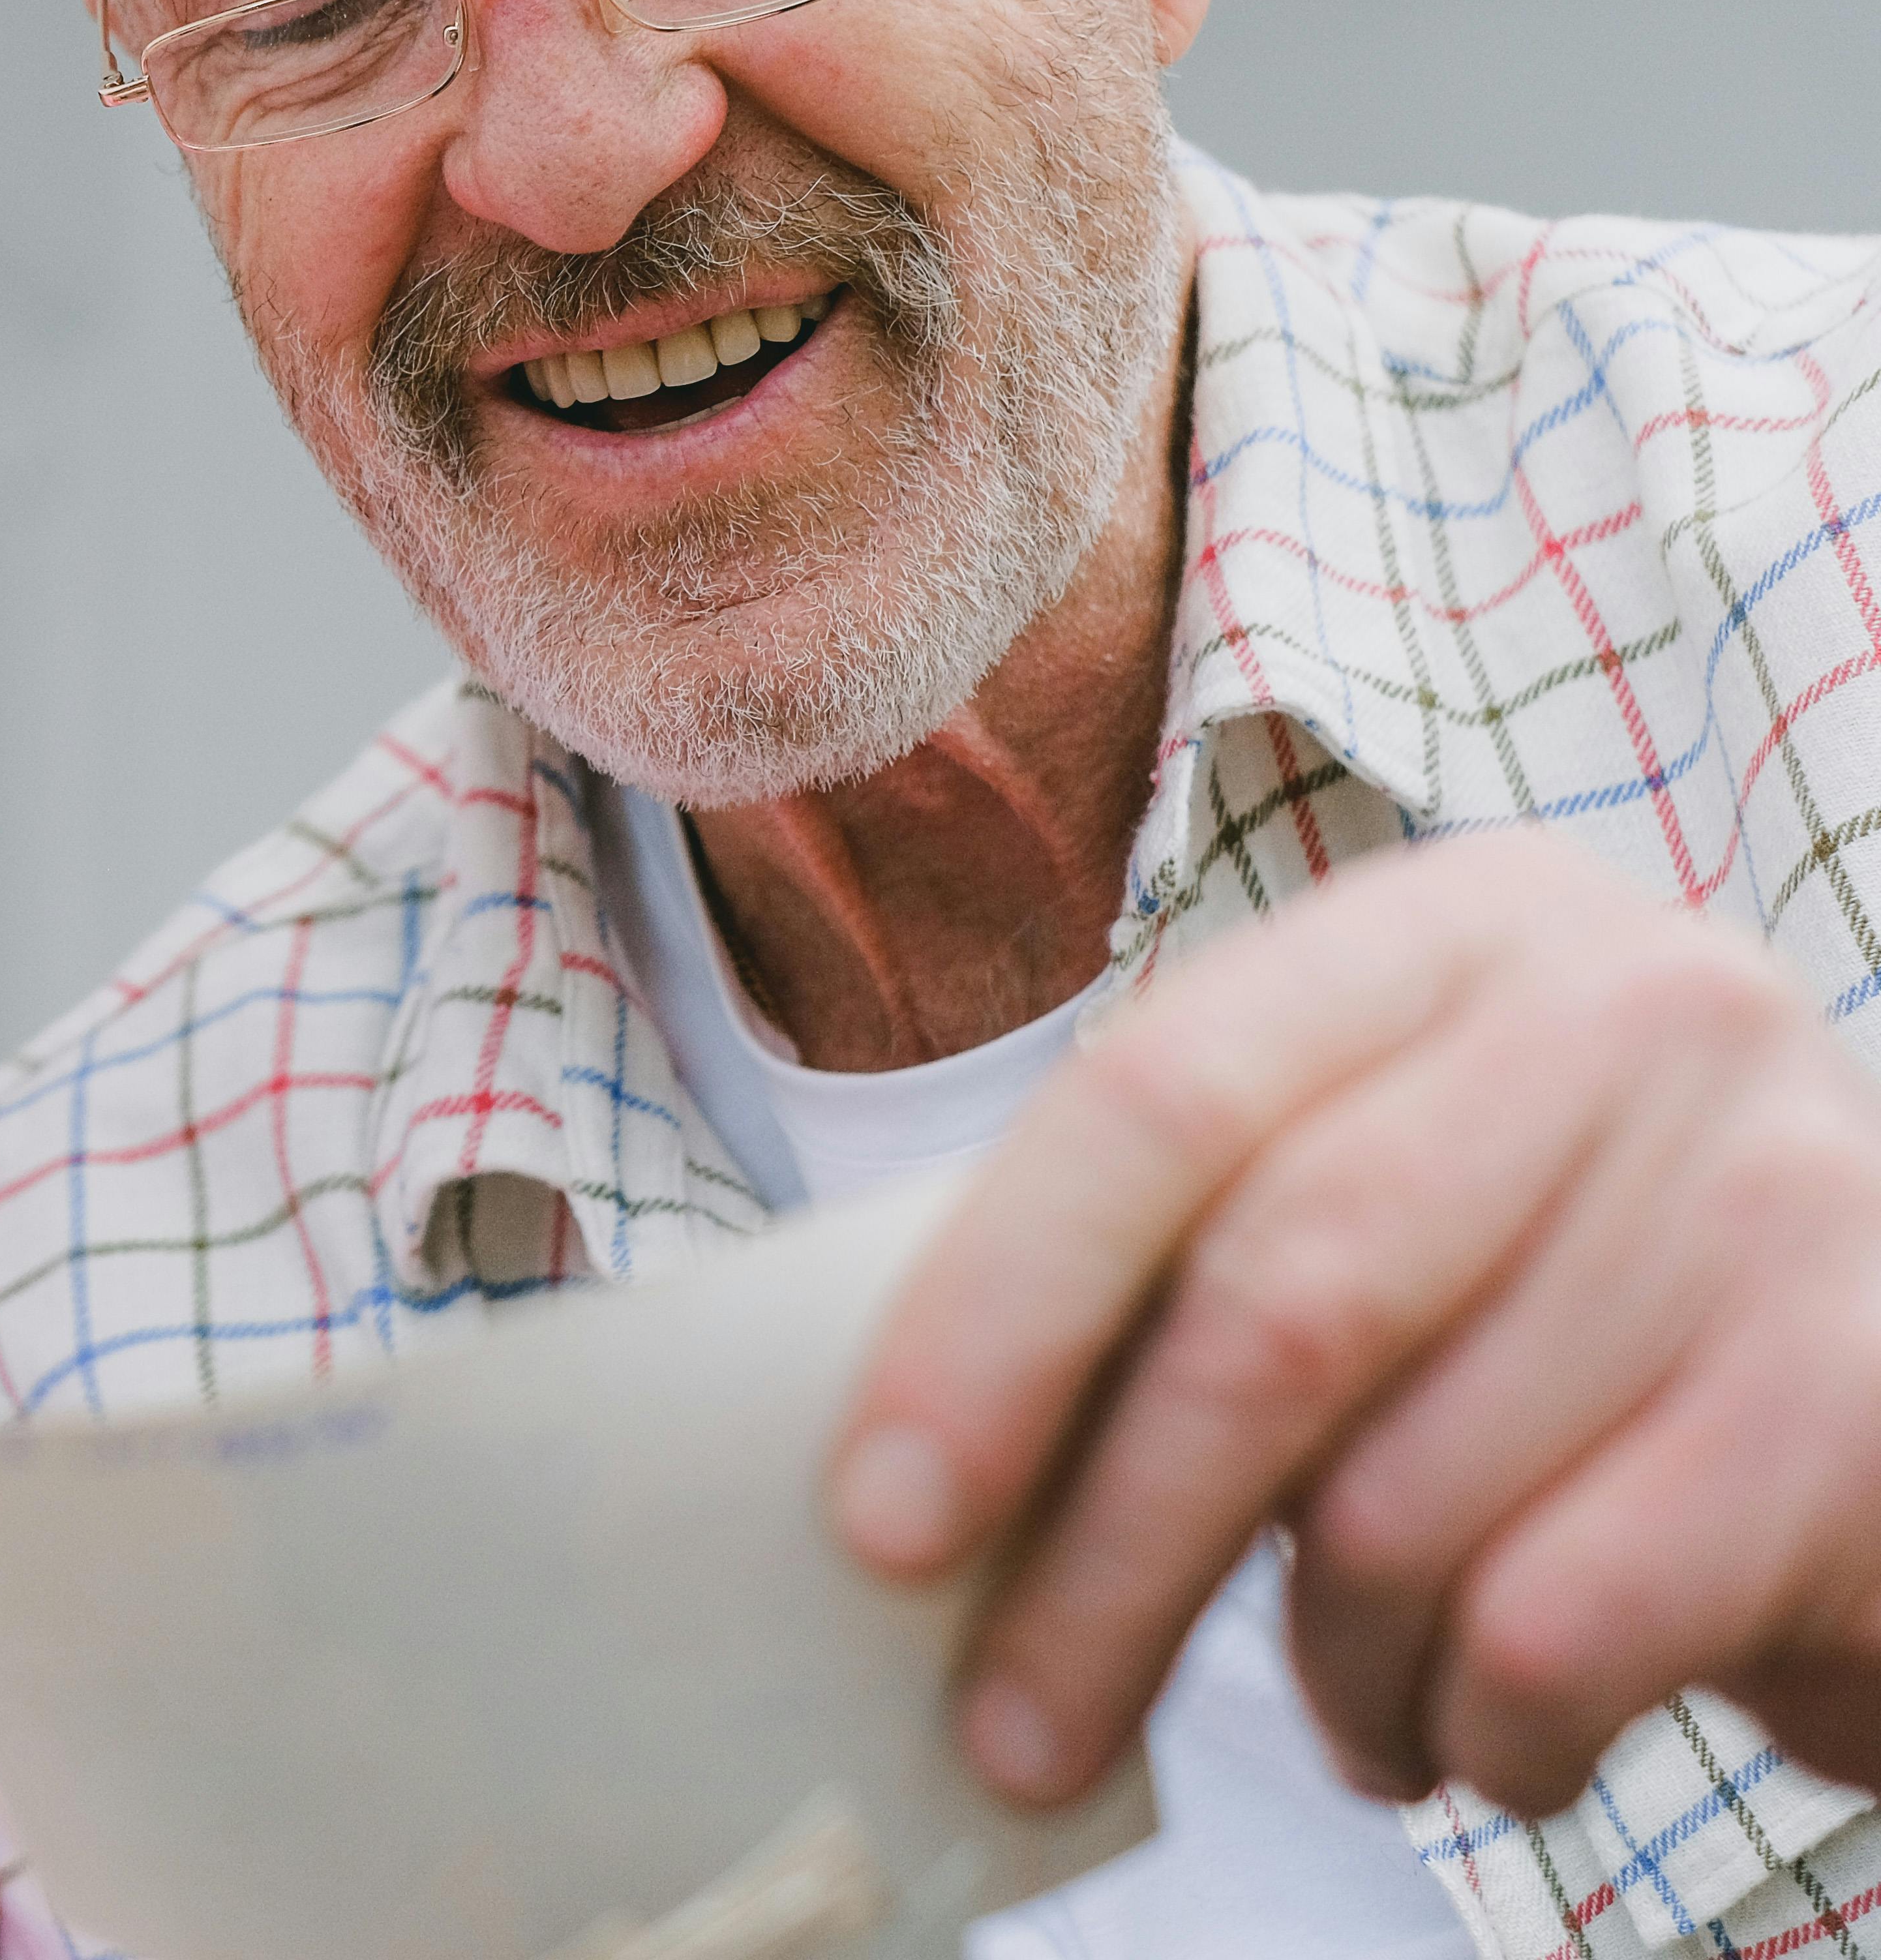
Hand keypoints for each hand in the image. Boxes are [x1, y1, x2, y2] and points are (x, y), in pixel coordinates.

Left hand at [823, 825, 1880, 1818]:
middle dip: (1101, 1553)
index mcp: (1455, 927)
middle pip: (1269, 1309)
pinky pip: (1560, 1622)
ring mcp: (1771, 1195)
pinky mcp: (1860, 1401)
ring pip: (1407, 1500)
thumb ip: (1190, 1250)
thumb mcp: (1391, 1188)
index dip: (994, 1317)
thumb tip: (911, 1461)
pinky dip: (1478, 1732)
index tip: (878, 1514)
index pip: (1155, 1101)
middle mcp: (1628, 1012)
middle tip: (1009, 1720)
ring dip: (1324, 1666)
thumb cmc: (1573, 1300)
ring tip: (1340, 1709)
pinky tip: (1479, 1734)